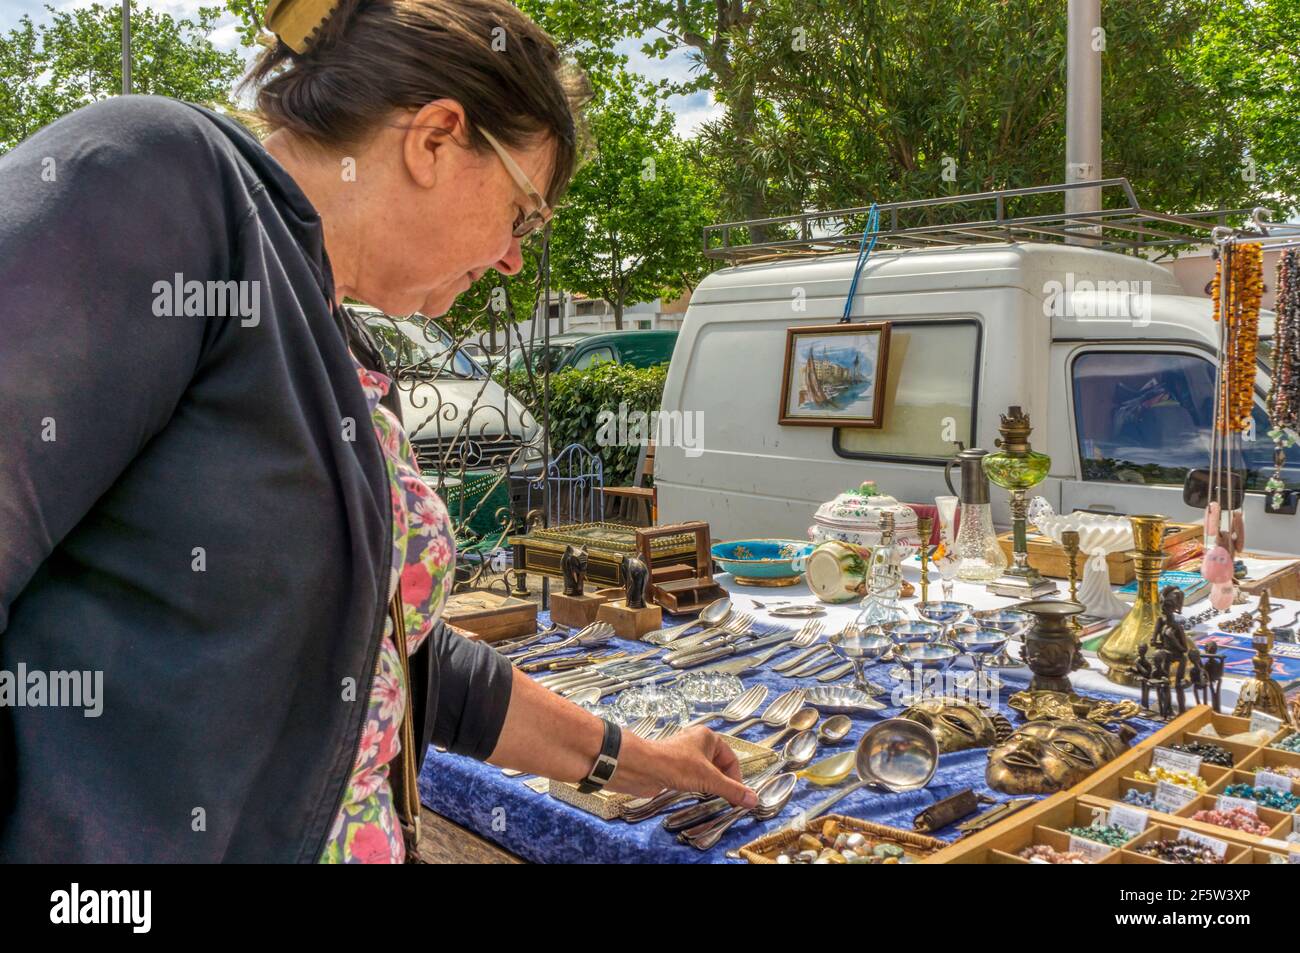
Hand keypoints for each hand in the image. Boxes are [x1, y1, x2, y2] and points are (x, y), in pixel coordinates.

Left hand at [605, 726, 757, 807]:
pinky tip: (696, 795)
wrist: (641, 768)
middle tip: (728, 800)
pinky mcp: (673, 767)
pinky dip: (697, 787)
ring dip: (710, 785)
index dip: (737, 778)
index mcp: (708, 738)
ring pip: (704, 772)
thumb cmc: (675, 765)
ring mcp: (684, 755)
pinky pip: (691, 777)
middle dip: (724, 782)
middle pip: (718, 765)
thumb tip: (753, 799)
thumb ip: (732, 790)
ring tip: (713, 798)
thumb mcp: (709, 779)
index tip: (739, 797)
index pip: (731, 759)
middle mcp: (696, 743)